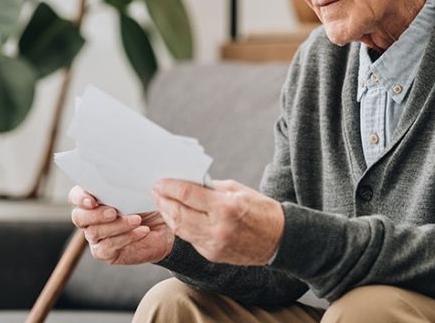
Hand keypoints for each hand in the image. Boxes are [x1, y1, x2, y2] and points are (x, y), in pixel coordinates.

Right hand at [69, 185, 174, 264]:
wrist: (164, 226)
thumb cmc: (147, 204)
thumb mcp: (138, 192)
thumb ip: (124, 186)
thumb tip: (123, 180)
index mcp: (93, 198)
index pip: (75, 196)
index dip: (80, 198)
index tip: (92, 200)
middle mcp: (89, 218)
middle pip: (79, 217)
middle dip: (96, 214)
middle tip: (114, 212)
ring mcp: (95, 236)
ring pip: (95, 232)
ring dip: (118, 225)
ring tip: (138, 220)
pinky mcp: (105, 252)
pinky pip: (108, 246)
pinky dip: (127, 237)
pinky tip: (142, 231)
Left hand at [152, 179, 283, 265]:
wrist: (279, 239)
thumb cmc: (260, 209)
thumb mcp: (237, 190)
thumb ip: (211, 188)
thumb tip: (187, 184)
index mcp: (225, 207)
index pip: (187, 194)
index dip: (169, 187)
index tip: (159, 181)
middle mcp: (217, 228)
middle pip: (178, 213)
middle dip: (163, 201)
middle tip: (155, 191)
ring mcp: (213, 244)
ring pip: (180, 229)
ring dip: (167, 214)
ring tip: (161, 203)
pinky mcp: (212, 254)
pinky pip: (190, 238)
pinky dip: (180, 226)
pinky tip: (175, 216)